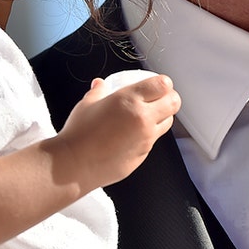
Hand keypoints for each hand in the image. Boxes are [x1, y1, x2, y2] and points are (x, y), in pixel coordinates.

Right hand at [54, 74, 180, 188]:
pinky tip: (133, 135)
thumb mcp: (87, 104)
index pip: (164, 85)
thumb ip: (98, 91)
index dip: (163, 83)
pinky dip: (149, 135)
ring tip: (147, 116)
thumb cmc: (78, 133)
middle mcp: (142, 118)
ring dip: (162, 117)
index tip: (157, 85)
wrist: (74, 164)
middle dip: (170, 98)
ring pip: (168, 122)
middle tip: (159, 98)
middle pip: (174, 102)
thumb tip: (100, 84)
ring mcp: (145, 138)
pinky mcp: (143, 155)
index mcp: (130, 100)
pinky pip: (153, 140)